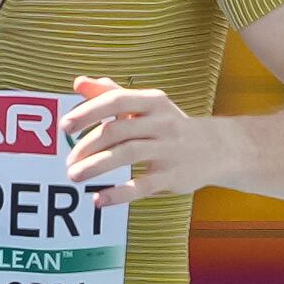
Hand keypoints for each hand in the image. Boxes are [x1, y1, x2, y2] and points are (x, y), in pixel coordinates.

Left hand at [65, 78, 221, 207]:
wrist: (219, 148)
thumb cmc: (172, 125)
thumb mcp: (148, 105)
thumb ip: (112, 94)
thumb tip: (79, 83)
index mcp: (153, 102)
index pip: (115, 101)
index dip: (88, 113)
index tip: (65, 127)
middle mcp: (162, 123)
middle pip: (117, 131)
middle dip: (87, 146)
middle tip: (68, 161)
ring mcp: (169, 151)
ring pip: (126, 156)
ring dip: (95, 167)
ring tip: (74, 176)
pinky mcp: (173, 177)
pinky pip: (141, 186)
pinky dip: (118, 194)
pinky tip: (98, 199)